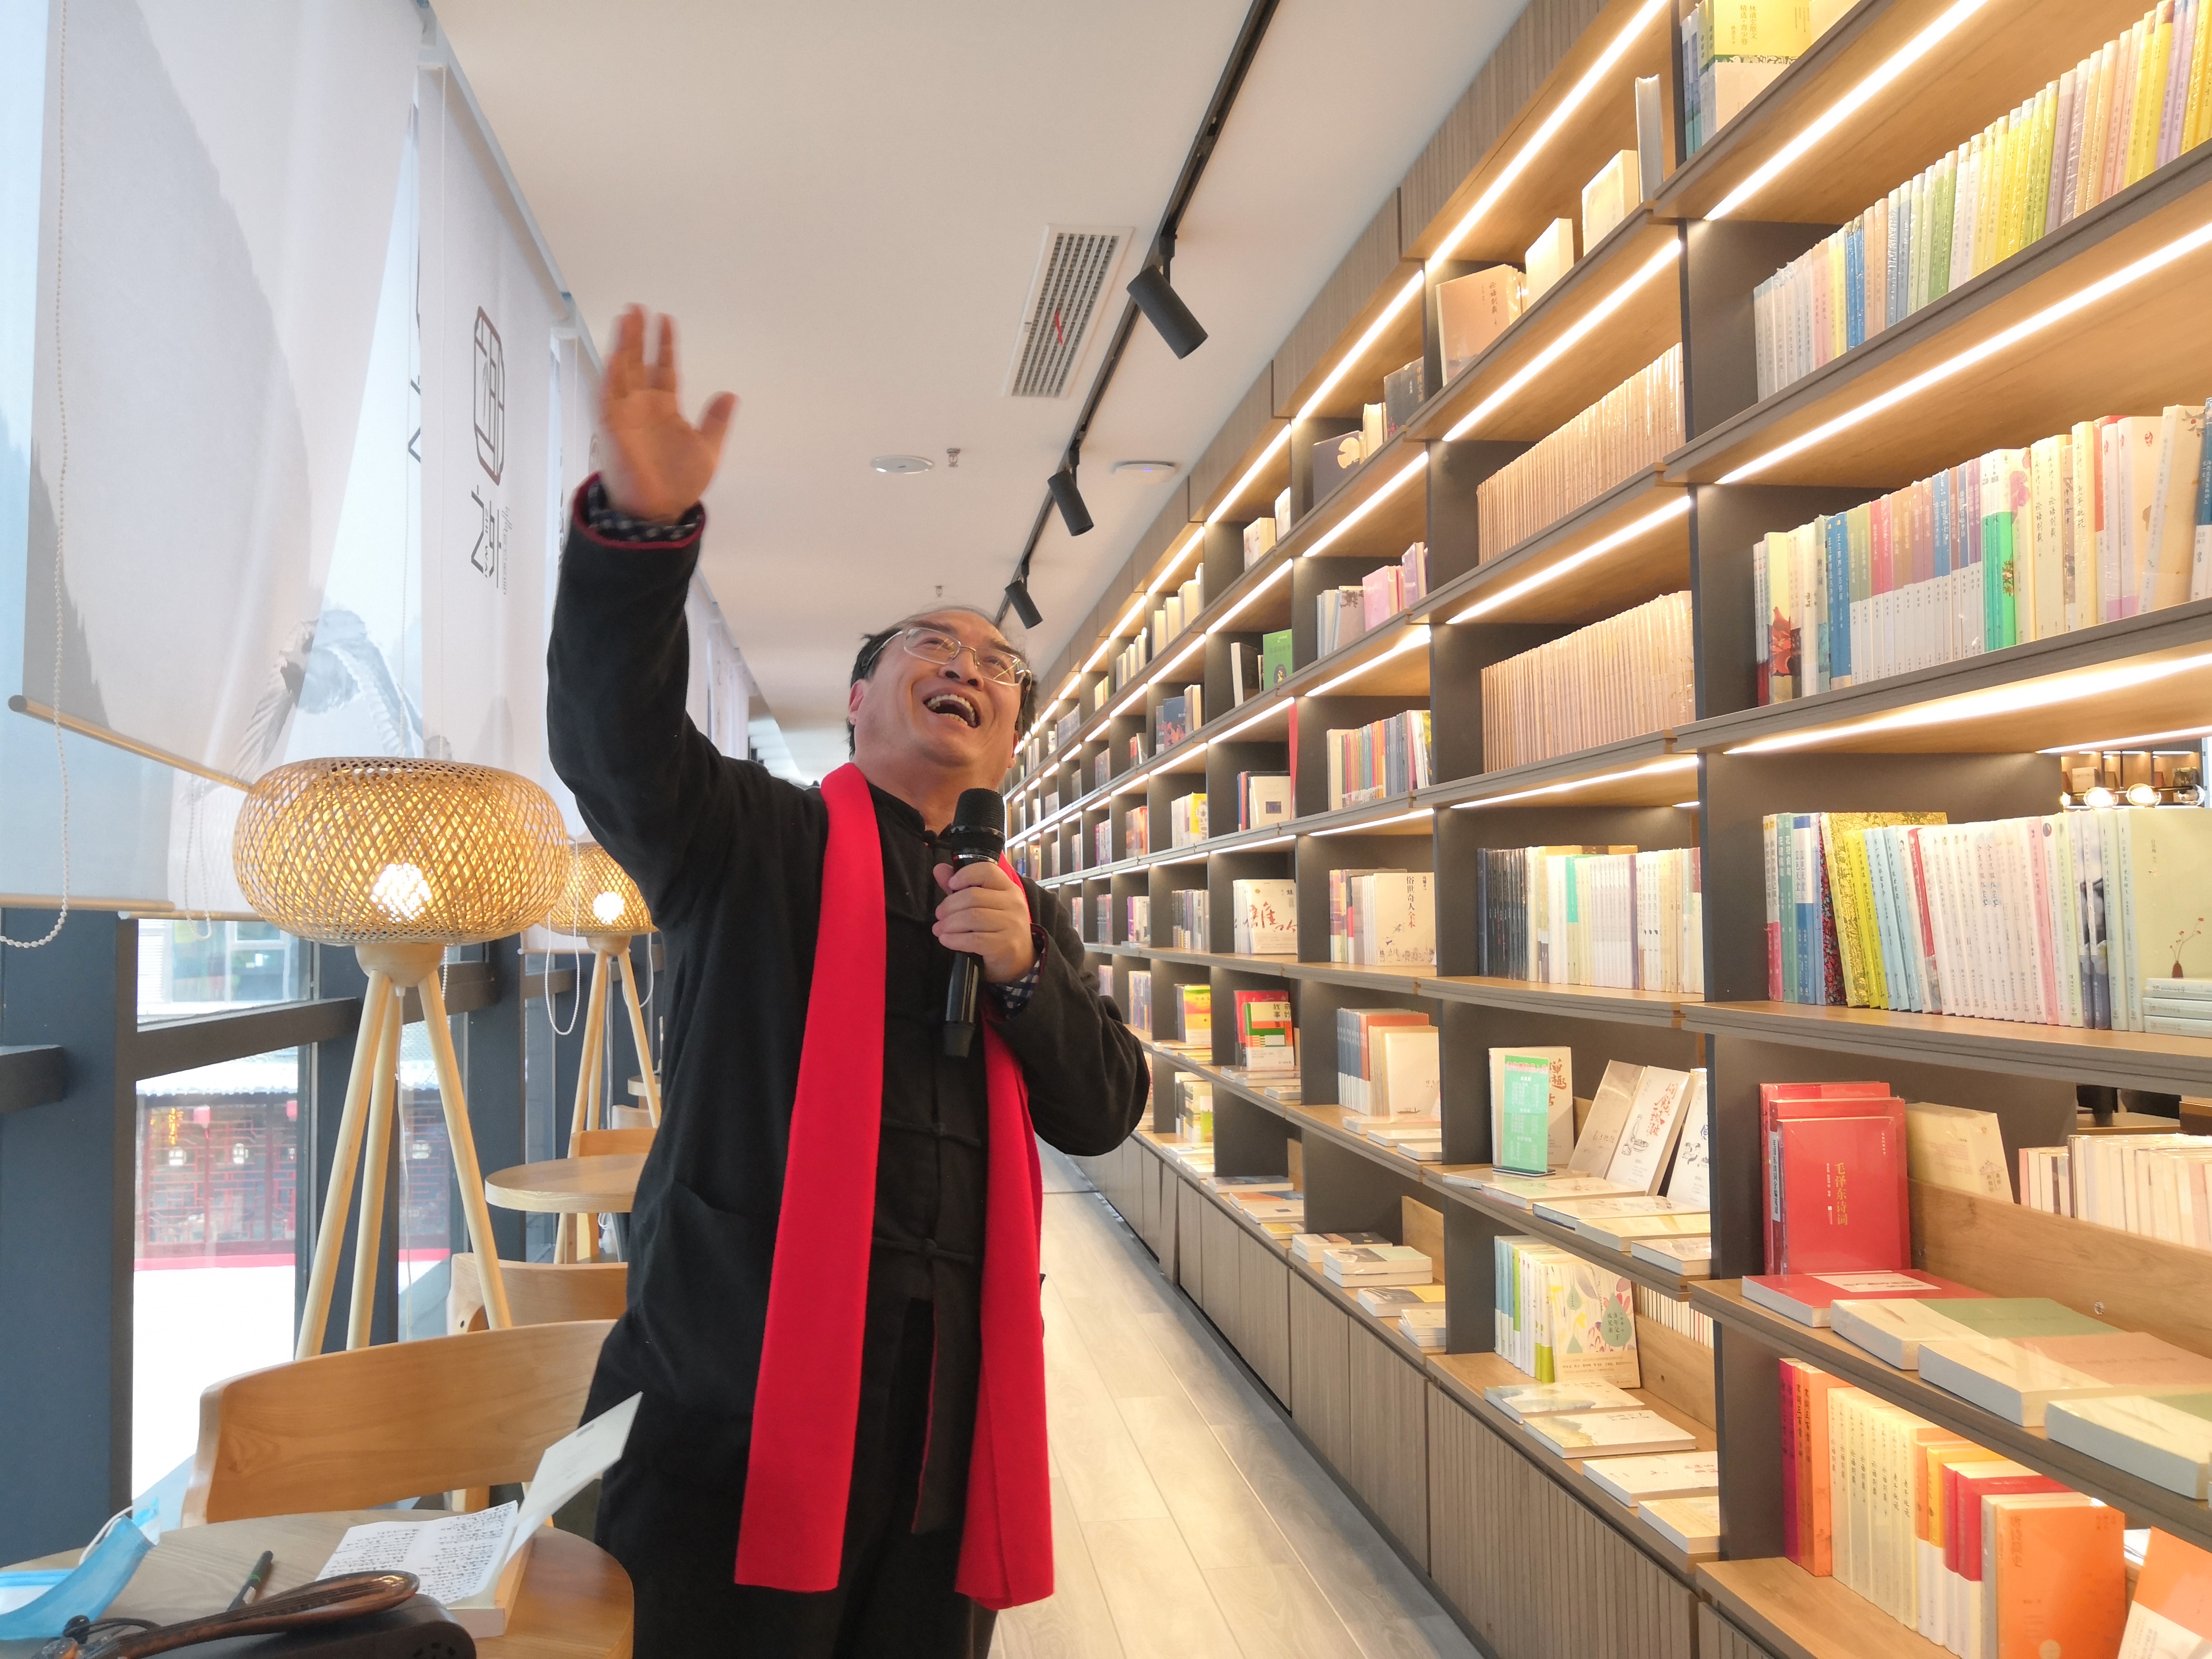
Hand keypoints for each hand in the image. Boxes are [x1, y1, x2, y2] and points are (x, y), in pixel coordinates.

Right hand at [598, 306, 737, 520]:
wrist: (658, 510)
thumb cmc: (679, 483)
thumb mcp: (707, 449)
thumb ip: (716, 422)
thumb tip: (730, 395)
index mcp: (664, 409)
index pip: (664, 369)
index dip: (665, 345)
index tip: (667, 320)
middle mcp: (643, 407)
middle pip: (639, 362)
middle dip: (639, 335)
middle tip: (639, 308)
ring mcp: (625, 414)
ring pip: (622, 371)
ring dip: (622, 345)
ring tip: (626, 317)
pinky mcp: (611, 427)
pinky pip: (607, 396)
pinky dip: (610, 375)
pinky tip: (614, 353)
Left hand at [933, 861, 1036, 984]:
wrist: (1017, 960)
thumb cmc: (996, 929)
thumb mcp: (982, 905)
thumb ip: (961, 887)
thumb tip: (939, 869)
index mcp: (1008, 888)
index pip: (987, 871)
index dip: (965, 875)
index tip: (951, 885)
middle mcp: (1013, 903)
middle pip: (973, 896)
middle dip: (949, 906)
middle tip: (939, 915)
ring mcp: (1012, 924)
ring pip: (972, 917)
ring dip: (949, 924)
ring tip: (939, 929)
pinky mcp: (1006, 945)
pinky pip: (974, 939)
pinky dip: (955, 939)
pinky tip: (946, 940)